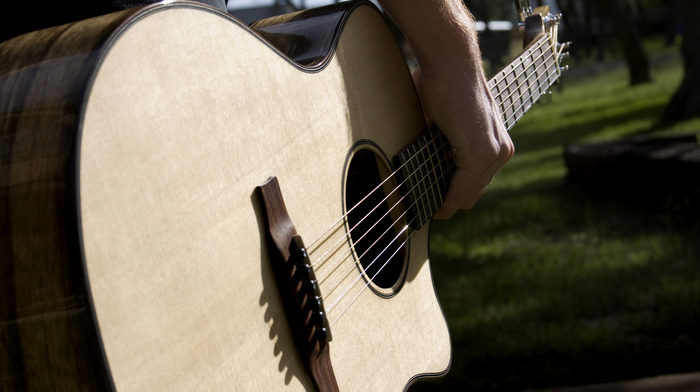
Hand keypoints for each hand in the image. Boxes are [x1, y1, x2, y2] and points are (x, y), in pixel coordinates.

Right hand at [412, 65, 513, 218]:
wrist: (451, 63)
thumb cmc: (444, 84)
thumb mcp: (449, 123)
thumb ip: (446, 144)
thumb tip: (427, 161)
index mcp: (497, 143)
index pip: (477, 182)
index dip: (457, 195)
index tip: (438, 203)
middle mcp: (502, 151)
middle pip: (474, 193)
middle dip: (452, 203)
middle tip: (431, 210)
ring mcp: (493, 153)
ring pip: (469, 195)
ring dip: (449, 204)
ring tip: (431, 211)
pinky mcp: (480, 153)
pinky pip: (461, 189)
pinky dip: (447, 200)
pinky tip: (436, 208)